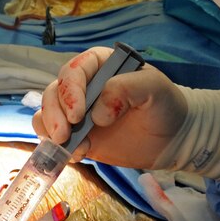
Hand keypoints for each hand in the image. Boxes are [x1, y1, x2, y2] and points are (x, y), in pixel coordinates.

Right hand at [33, 46, 187, 168]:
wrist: (172, 137)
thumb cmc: (164, 104)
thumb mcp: (154, 87)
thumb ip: (126, 88)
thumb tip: (98, 114)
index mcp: (99, 65)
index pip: (74, 70)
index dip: (70, 91)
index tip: (78, 115)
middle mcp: (83, 85)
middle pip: (54, 92)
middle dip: (54, 113)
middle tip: (64, 135)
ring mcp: (77, 111)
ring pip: (47, 113)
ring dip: (51, 130)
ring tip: (70, 147)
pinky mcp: (77, 135)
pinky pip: (54, 137)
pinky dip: (57, 146)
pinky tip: (77, 155)